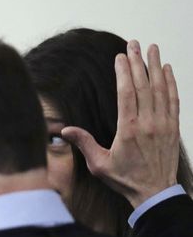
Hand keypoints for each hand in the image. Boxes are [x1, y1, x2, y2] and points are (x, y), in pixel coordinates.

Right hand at [61, 40, 179, 208]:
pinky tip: (167, 70)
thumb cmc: (125, 179)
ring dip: (156, 66)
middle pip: (143, 85)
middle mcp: (148, 123)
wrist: (155, 192)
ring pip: (160, 89)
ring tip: (152, 48)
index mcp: (129, 130)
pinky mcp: (173, 127)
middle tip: (134, 43)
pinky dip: (170, 83)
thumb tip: (65, 130)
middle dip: (138, 62)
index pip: (127, 93)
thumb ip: (84, 144)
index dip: (124, 72)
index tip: (120, 56)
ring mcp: (163, 124)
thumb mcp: (99, 164)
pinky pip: (173, 100)